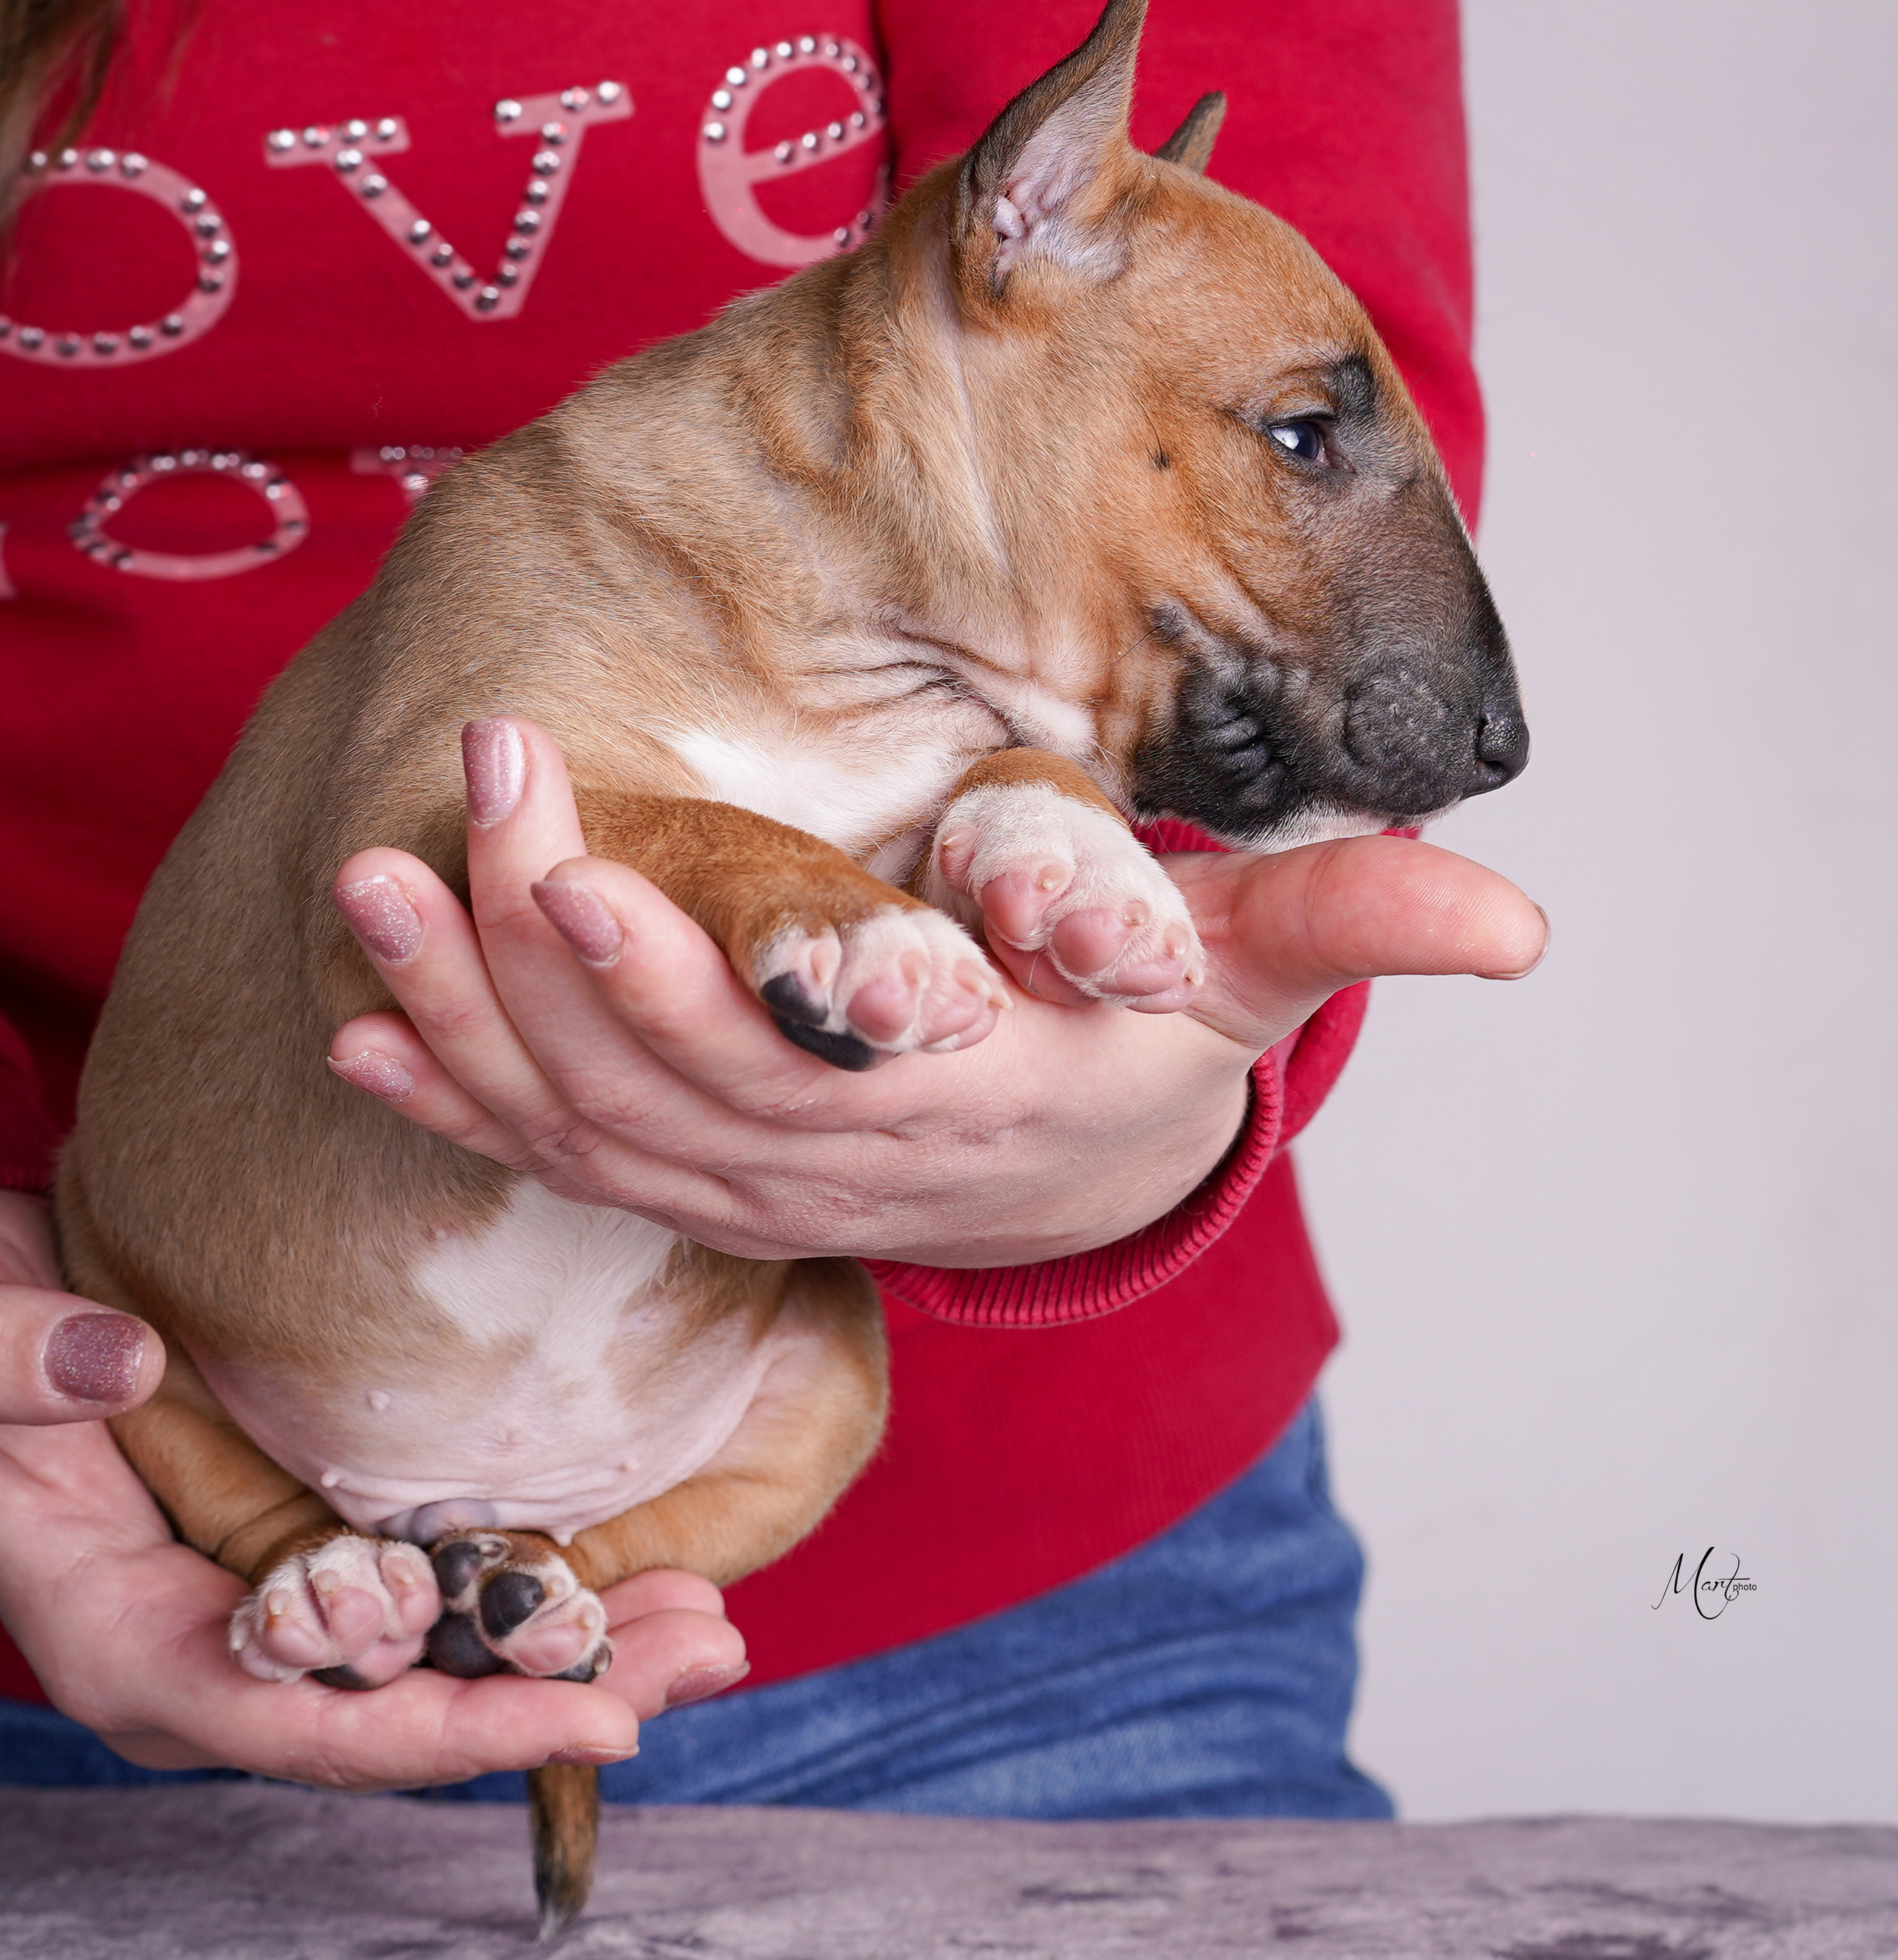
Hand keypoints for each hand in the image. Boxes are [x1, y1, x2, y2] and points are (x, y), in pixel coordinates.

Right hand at [0, 1191, 744, 1783]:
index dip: (455, 1729)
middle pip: (407, 1716)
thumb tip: (118, 1366)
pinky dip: (527, 1586)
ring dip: (572, 1649)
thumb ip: (25, 1378)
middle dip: (560, 1698)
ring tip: (705, 1622)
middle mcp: (221, 1659)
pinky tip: (630, 1568)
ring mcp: (273, 1615)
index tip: (591, 1719)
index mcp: (136, 1651)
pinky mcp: (310, 1558)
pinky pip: (431, 1595)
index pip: (312, 1726)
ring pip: (436, 1662)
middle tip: (706, 1653)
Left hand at [327, 722, 1545, 1268]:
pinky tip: (351, 1016)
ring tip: (368, 879)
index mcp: (945, 1101)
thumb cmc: (1130, 1041)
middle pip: (647, 1071)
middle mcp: (819, 1160)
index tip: (577, 861)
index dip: (679, 972)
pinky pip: (538, 1152)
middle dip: (537, 944)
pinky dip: (439, 1092)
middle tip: (467, 787)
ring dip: (455, 1007)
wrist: (1063, 1162)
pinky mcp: (669, 1173)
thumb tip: (1517, 917)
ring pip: (568, 1117)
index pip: (792, 1050)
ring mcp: (730, 1183)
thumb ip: (1348, 936)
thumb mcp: (1236, 982)